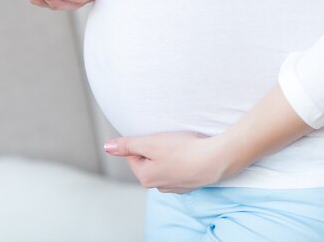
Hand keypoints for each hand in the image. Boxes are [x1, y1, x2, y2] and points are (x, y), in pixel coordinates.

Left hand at [103, 131, 230, 193]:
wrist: (216, 159)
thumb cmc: (183, 150)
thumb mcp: (150, 143)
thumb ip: (127, 145)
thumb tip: (107, 147)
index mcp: (146, 177)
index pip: (133, 154)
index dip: (144, 140)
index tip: (157, 137)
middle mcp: (159, 186)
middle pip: (149, 159)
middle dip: (157, 147)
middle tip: (171, 140)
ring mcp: (176, 186)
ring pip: (165, 163)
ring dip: (171, 153)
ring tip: (183, 146)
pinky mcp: (190, 183)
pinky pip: (180, 167)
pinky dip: (184, 159)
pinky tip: (192, 153)